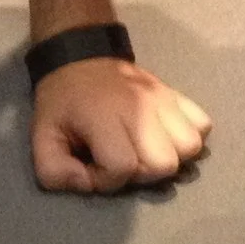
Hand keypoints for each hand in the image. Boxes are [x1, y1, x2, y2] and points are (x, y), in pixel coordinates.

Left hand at [30, 56, 211, 192]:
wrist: (81, 58)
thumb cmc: (63, 103)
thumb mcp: (42, 138)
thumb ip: (55, 172)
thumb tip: (87, 185)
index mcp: (105, 118)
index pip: (123, 167)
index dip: (106, 179)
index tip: (93, 165)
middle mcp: (140, 107)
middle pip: (164, 163)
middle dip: (143, 172)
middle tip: (123, 160)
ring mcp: (163, 99)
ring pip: (190, 146)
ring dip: (170, 156)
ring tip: (146, 149)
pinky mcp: (177, 95)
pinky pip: (202, 124)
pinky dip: (187, 136)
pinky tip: (165, 136)